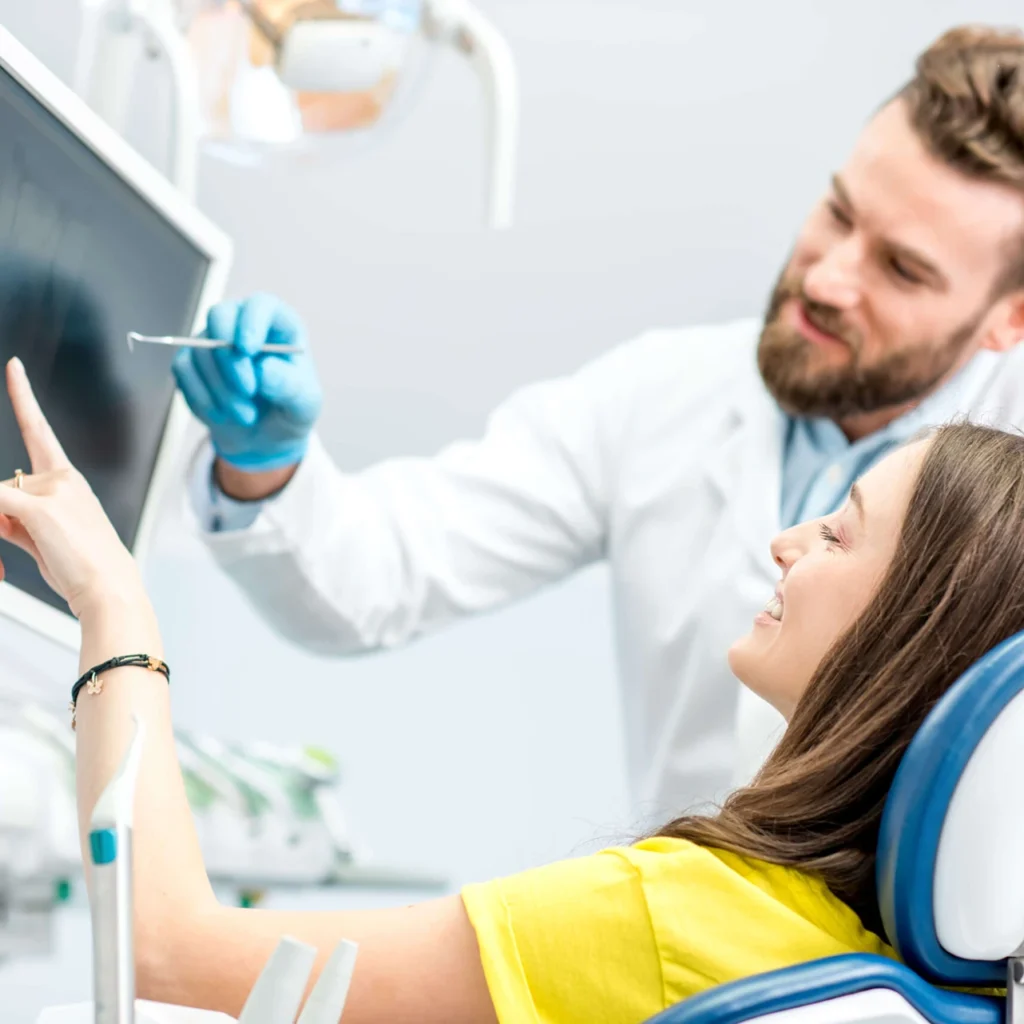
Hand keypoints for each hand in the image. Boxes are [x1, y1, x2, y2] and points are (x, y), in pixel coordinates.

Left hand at [0, 358, 139, 616]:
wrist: (109, 588)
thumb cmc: (87, 568)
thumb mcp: (47, 539)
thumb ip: (15, 519)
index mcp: (70, 481)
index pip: (39, 430)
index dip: (23, 396)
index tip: (14, 367)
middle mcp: (62, 479)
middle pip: (6, 486)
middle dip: (3, 517)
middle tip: (25, 544)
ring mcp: (52, 490)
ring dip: (2, 526)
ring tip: (40, 551)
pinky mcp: (38, 506)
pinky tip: (15, 529)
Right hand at [172, 293, 322, 474]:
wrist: (264, 433)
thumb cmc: (290, 410)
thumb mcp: (304, 404)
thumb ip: (290, 386)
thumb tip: (263, 369)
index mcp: (278, 324)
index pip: (260, 305)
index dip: (251, 322)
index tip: (248, 350)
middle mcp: (242, 322)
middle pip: (221, 317)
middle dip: (230, 358)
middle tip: (248, 391)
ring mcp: (213, 339)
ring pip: (201, 349)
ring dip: (221, 389)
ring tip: (246, 416)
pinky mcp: (190, 360)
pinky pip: (183, 369)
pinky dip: (202, 397)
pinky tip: (222, 414)